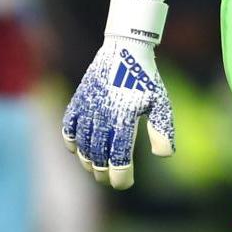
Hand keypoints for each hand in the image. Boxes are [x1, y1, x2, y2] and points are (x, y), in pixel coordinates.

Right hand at [61, 0, 175, 188]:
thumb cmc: (146, 79)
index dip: (121, 176)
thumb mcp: (161, 103)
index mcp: (124, 118)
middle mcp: (103, 115)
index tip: (125, 183)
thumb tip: (163, 155)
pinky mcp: (78, 100)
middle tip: (110, 179)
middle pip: (98, 156)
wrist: (124, 49)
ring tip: (96, 169)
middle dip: (103, 173)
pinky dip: (71, 141)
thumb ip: (162, 130)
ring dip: (88, 161)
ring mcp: (88, 108)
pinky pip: (68, 127)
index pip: (119, 157)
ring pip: (82, 145)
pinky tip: (77, 149)